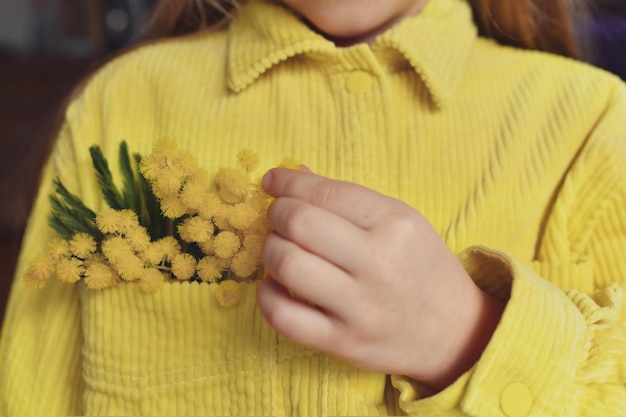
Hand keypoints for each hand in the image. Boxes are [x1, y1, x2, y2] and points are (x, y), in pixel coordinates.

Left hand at [258, 168, 504, 389]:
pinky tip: (275, 286)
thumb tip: (294, 173)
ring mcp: (359, 306)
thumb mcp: (403, 223)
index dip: (286, 182)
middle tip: (278, 217)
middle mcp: (378, 262)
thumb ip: (349, 199)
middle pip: (298, 223)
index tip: (272, 181)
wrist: (457, 333)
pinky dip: (266, 296)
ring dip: (268, 250)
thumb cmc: (423, 269)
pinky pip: (283, 316)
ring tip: (279, 250)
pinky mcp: (343, 342)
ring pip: (285, 264)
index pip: (323, 191)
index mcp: (394, 223)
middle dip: (275, 213)